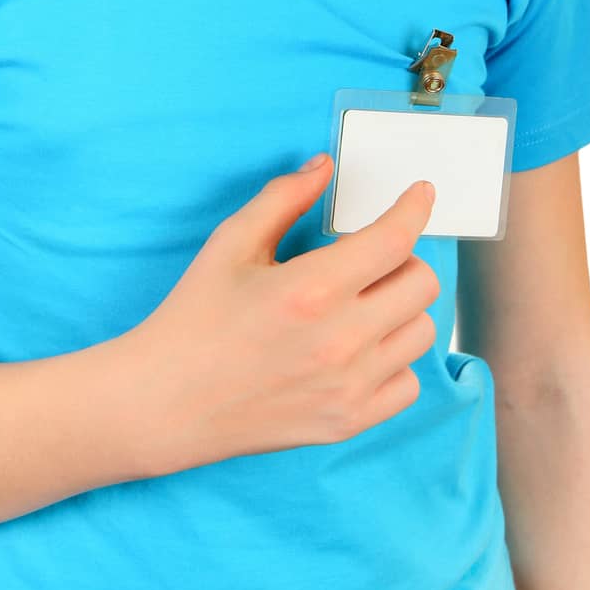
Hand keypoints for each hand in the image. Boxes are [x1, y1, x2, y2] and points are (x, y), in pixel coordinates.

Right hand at [122, 155, 439, 476]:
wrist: (167, 401)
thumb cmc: (195, 317)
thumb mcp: (231, 243)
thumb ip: (284, 198)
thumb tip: (325, 168)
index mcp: (311, 288)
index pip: (395, 239)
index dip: (415, 208)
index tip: (420, 193)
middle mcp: (340, 340)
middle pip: (422, 283)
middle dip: (404, 256)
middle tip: (372, 254)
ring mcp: (349, 387)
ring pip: (422, 331)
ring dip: (401, 307)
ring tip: (363, 301)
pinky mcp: (348, 421)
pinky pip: (408, 382)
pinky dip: (393, 358)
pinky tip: (359, 346)